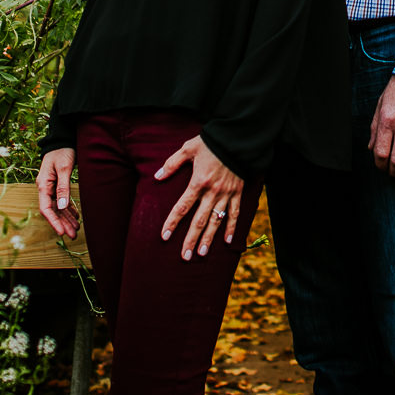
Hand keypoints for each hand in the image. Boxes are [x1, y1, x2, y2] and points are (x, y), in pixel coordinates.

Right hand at [36, 148, 80, 237]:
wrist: (62, 138)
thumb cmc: (62, 151)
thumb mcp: (64, 168)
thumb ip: (63, 187)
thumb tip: (61, 207)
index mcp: (43, 185)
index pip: (46, 209)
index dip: (53, 222)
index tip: (62, 233)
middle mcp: (45, 187)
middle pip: (52, 210)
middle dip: (62, 224)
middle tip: (73, 235)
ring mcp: (51, 186)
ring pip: (58, 207)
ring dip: (66, 218)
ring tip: (77, 229)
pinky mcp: (58, 184)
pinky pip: (62, 200)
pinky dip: (69, 209)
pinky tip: (76, 216)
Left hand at [156, 135, 244, 259]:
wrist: (237, 138)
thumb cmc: (210, 142)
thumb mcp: (188, 148)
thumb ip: (172, 163)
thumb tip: (157, 176)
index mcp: (198, 182)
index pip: (182, 207)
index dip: (172, 222)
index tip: (164, 237)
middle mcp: (212, 192)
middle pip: (199, 220)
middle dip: (190, 239)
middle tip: (185, 256)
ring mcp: (226, 194)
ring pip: (216, 221)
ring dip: (208, 239)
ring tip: (201, 254)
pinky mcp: (237, 193)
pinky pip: (234, 214)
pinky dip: (231, 228)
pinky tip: (227, 242)